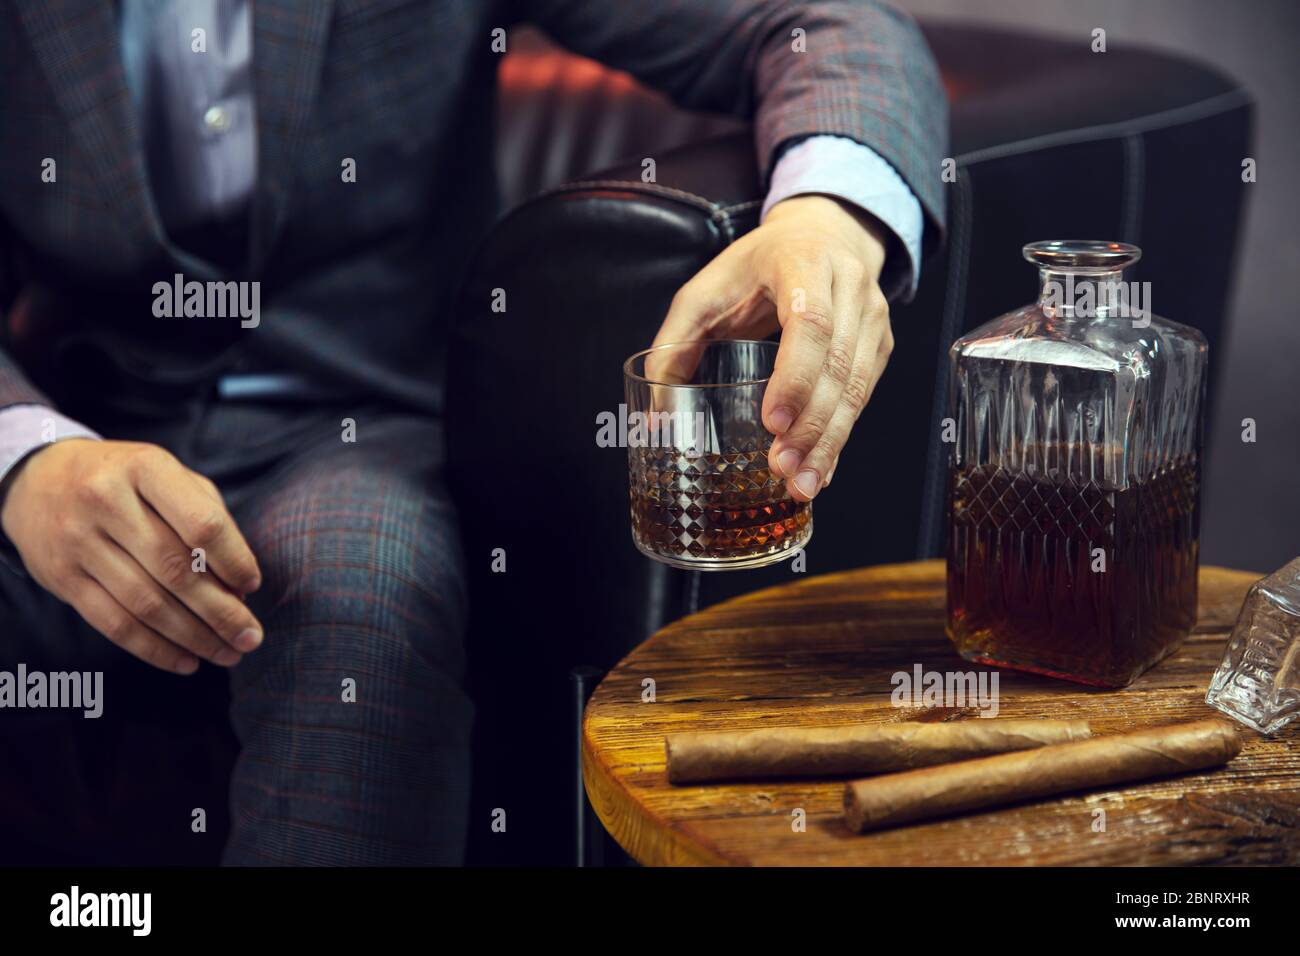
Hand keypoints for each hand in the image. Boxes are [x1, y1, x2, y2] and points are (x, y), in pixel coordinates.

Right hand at [0, 439, 262, 673]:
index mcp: (146, 468)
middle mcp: (106, 501)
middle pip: (177, 571)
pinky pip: (114, 623)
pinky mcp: (61, 577)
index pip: (202, 524)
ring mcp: (79, 540)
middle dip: (222, 612)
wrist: (39, 480)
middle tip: (250, 639)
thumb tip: (239, 587)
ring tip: (227, 654)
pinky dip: (155, 649)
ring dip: (194, 638)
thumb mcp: (168, 476)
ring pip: (147, 604)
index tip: (253, 586)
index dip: (235, 561)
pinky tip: (186, 662)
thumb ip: (208, 518)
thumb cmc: (127, 481)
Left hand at [652, 194, 893, 500]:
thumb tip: (655, 416)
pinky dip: (840, 437)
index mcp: (804, 263)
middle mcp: (849, 287)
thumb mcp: (704, 290)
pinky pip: (864, 397)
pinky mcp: (879, 345)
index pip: (810, 322)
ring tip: (801, 483)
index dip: (795, 376)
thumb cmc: (755, 266)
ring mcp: (871, 317)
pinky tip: (821, 470)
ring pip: (858, 387)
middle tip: (783, 469)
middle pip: (839, 364)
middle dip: (811, 424)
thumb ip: (674, 346)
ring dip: (829, 441)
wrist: (822, 232)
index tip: (772, 422)